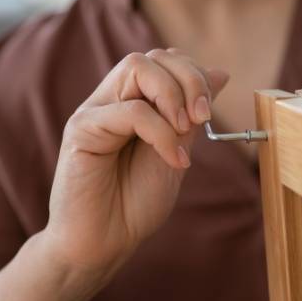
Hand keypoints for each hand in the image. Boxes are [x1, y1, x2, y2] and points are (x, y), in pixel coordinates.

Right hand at [43, 48, 228, 276]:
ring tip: (184, 133)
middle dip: (189, 80)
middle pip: (152, 57)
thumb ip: (191, 114)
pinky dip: (160, 132)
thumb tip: (220, 73)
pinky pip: (129, 111)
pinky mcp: (81, 129)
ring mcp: (95, 111)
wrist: (104, 242)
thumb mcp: (177, 150)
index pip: (164, 60)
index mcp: (133, 102)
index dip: (193, 74)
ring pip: (137, 68)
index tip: (207, 112)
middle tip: (202, 117)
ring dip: (173, 96)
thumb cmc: (135, 201)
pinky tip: (174, 160)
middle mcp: (111, 99)